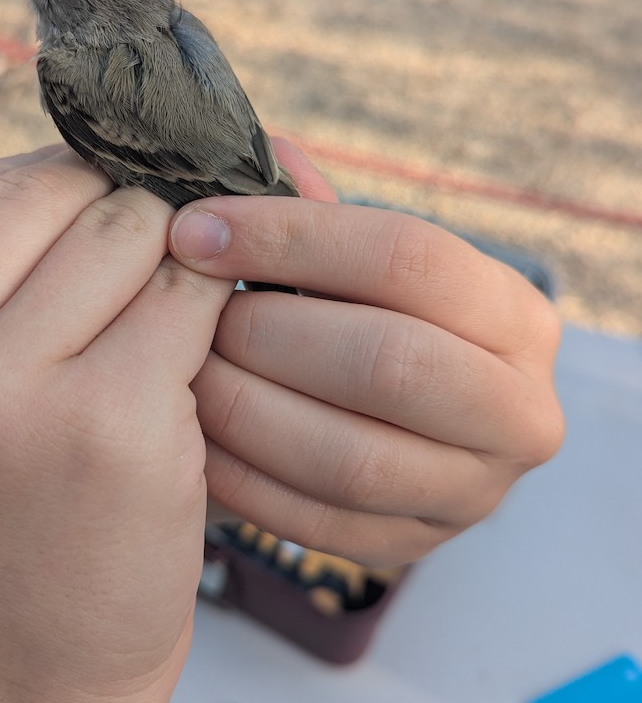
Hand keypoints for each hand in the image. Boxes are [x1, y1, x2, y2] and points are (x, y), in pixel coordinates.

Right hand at [0, 148, 233, 702]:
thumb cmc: (3, 523)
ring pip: (126, 232)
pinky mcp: (109, 422)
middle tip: (151, 254)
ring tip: (168, 314)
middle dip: (117, 210)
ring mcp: (6, 395)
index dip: (52, 191)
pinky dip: (208, 310)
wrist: (37, 675)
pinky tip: (197, 357)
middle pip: (49, 193)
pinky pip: (186, 297)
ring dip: (168, 259)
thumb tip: (91, 158)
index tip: (96, 218)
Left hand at [170, 141, 564, 566]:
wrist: (414, 435)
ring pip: (347, 455)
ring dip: (243, 408)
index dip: (291, 237)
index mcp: (516, 318)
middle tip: (189, 314)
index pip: (408, 258)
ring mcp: (473, 494)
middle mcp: (519, 412)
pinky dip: (240, 477)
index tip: (194, 229)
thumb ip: (318, 216)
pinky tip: (191, 436)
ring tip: (182, 370)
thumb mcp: (362, 265)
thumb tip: (269, 154)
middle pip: (385, 362)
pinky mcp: (412, 548)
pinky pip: (314, 522)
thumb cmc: (373, 322)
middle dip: (265, 332)